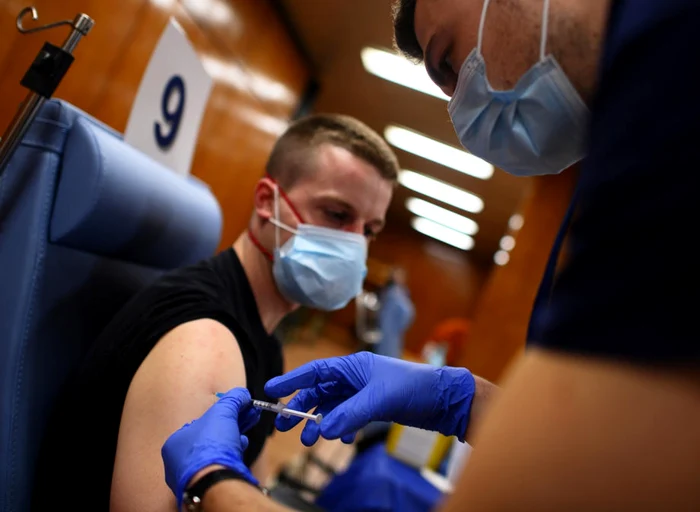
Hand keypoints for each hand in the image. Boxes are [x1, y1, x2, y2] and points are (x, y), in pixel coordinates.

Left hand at [161, 388, 260, 507]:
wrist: (216, 482)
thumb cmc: (211, 446)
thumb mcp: (223, 413)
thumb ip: (232, 400)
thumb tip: (241, 393)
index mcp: (174, 443)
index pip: (198, 424)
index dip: (219, 416)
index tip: (234, 412)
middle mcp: (178, 462)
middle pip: (208, 439)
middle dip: (229, 428)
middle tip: (245, 420)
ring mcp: (190, 477)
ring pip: (214, 454)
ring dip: (231, 442)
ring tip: (244, 437)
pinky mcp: (204, 487)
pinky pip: (218, 468)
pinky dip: (230, 458)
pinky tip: (240, 452)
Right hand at [264, 352, 474, 445]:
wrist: (442, 400)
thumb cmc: (413, 387)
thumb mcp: (379, 398)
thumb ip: (350, 414)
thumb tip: (324, 430)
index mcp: (352, 366)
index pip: (315, 371)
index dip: (291, 380)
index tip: (270, 390)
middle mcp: (354, 377)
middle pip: (319, 391)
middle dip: (301, 408)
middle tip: (285, 425)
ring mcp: (363, 392)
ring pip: (331, 407)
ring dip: (320, 423)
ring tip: (312, 440)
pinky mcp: (372, 407)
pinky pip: (347, 417)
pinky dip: (341, 428)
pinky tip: (344, 438)